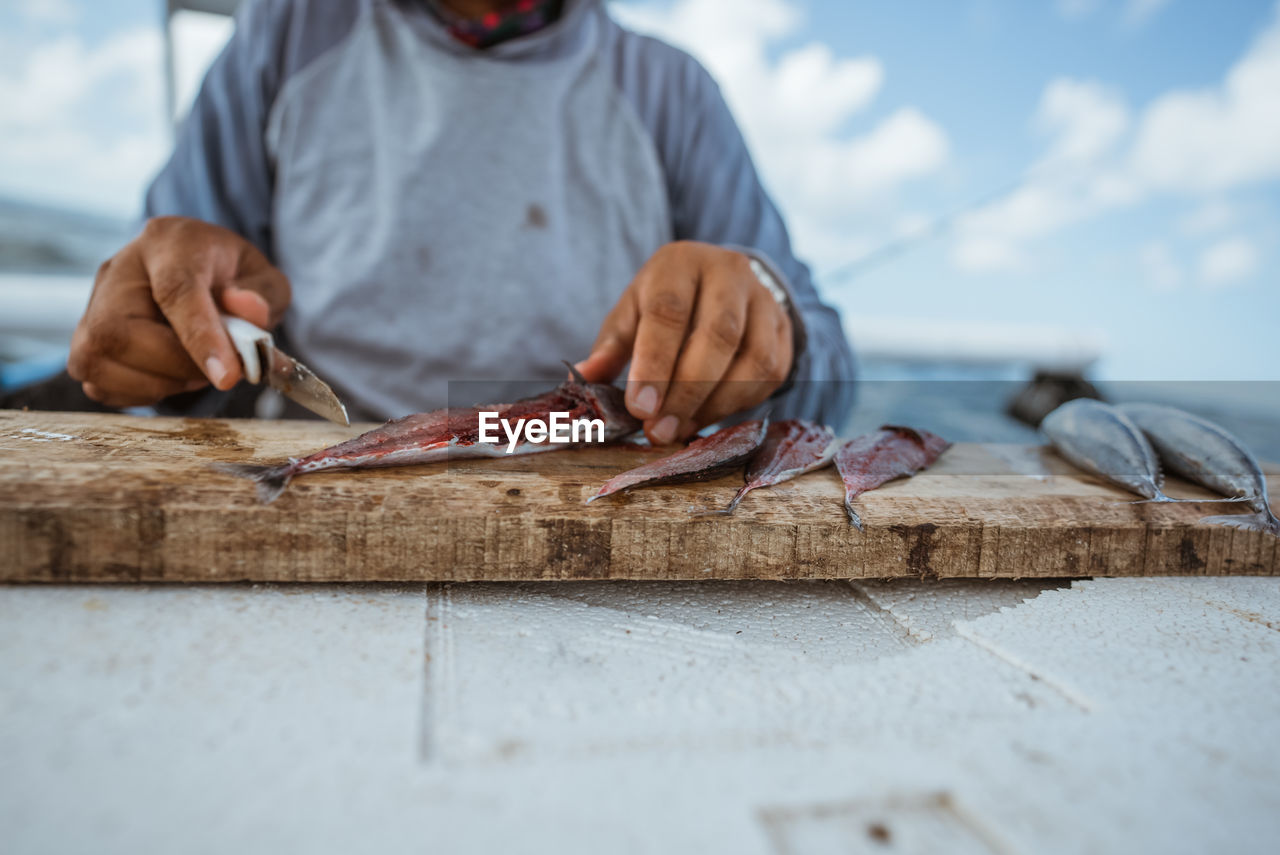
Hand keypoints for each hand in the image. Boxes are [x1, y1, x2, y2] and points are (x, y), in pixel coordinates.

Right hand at [67, 216, 290, 407]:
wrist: (197, 270)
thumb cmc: (230, 275)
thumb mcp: (263, 276)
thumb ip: (263, 293)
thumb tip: (249, 310)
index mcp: (169, 243)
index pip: (175, 290)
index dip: (200, 336)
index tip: (228, 375)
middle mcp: (118, 271)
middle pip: (120, 332)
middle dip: (177, 367)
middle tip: (217, 369)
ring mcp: (93, 307)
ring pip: (99, 361)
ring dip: (159, 382)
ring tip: (193, 368)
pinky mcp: (83, 343)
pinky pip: (100, 384)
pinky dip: (141, 392)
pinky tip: (168, 375)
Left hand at [576, 241, 792, 443]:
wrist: (723, 282)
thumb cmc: (667, 300)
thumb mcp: (633, 311)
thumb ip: (612, 346)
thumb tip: (584, 378)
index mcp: (681, 263)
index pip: (669, 312)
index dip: (655, 364)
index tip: (640, 408)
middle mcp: (730, 273)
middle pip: (717, 337)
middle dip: (686, 392)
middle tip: (659, 431)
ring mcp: (764, 301)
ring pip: (752, 361)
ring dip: (714, 405)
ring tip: (680, 429)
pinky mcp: (784, 331)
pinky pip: (770, 376)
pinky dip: (738, 405)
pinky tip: (706, 417)